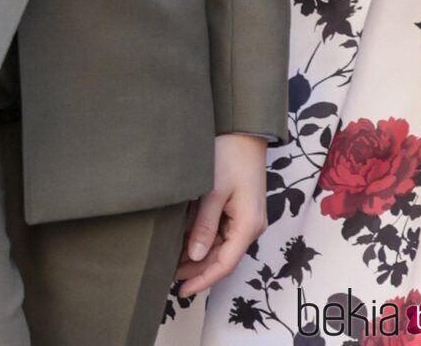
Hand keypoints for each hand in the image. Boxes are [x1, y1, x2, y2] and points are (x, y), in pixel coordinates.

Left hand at [175, 134, 267, 297]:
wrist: (243, 131)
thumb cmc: (229, 156)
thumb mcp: (213, 191)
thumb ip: (204, 225)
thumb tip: (195, 255)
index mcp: (247, 226)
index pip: (224, 264)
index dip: (202, 279)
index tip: (182, 291)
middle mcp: (250, 226)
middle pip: (223, 257)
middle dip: (198, 269)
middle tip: (170, 275)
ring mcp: (246, 217)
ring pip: (222, 246)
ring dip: (200, 255)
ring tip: (174, 262)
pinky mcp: (240, 207)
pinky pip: (222, 231)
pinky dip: (205, 239)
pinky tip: (187, 241)